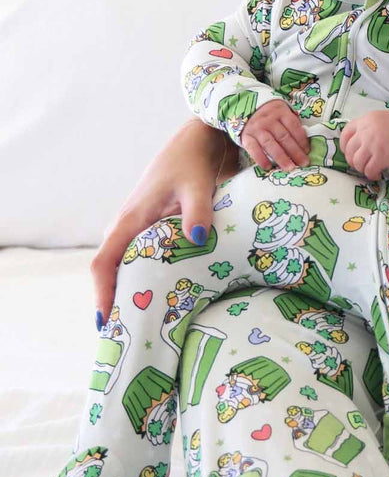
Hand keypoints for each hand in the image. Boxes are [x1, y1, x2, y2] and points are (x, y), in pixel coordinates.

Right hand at [91, 117, 237, 329]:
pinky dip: (150, 276)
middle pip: (113, 271)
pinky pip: (145, 257)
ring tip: (146, 323)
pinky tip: (168, 293)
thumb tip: (198, 239)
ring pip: (129, 266)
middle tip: (127, 335)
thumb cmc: (191, 161)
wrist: (197, 141)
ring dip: (134, 290)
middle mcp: (128, 226)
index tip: (106, 322)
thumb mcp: (197, 185)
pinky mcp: (155, 226)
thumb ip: (198, 211)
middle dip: (116, 301)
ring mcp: (140, 227)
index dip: (102, 293)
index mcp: (130, 220)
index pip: (104, 263)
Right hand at [239, 100, 308, 170]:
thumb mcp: (283, 114)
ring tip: (289, 168)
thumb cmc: (272, 117)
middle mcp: (269, 119)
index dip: (301, 140)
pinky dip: (261, 158)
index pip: (293, 126)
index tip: (307, 152)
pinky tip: (268, 167)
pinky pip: (254, 149)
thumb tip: (304, 144)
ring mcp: (257, 128)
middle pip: (283, 137)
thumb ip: (293, 125)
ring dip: (281, 158)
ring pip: (270, 144)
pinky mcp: (246, 137)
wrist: (249, 111)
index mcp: (281, 112)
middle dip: (295, 152)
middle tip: (303, 163)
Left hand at [340, 109, 388, 179]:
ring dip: (361, 168)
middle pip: (349, 151)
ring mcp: (372, 145)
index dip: (344, 146)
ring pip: (357, 163)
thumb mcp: (377, 118)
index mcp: (363, 121)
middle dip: (352, 160)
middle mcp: (365, 133)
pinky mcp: (380, 157)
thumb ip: (365, 126)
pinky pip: (369, 170)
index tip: (348, 151)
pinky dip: (371, 175)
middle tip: (360, 163)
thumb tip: (355, 140)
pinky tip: (376, 174)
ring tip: (368, 168)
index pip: (345, 134)